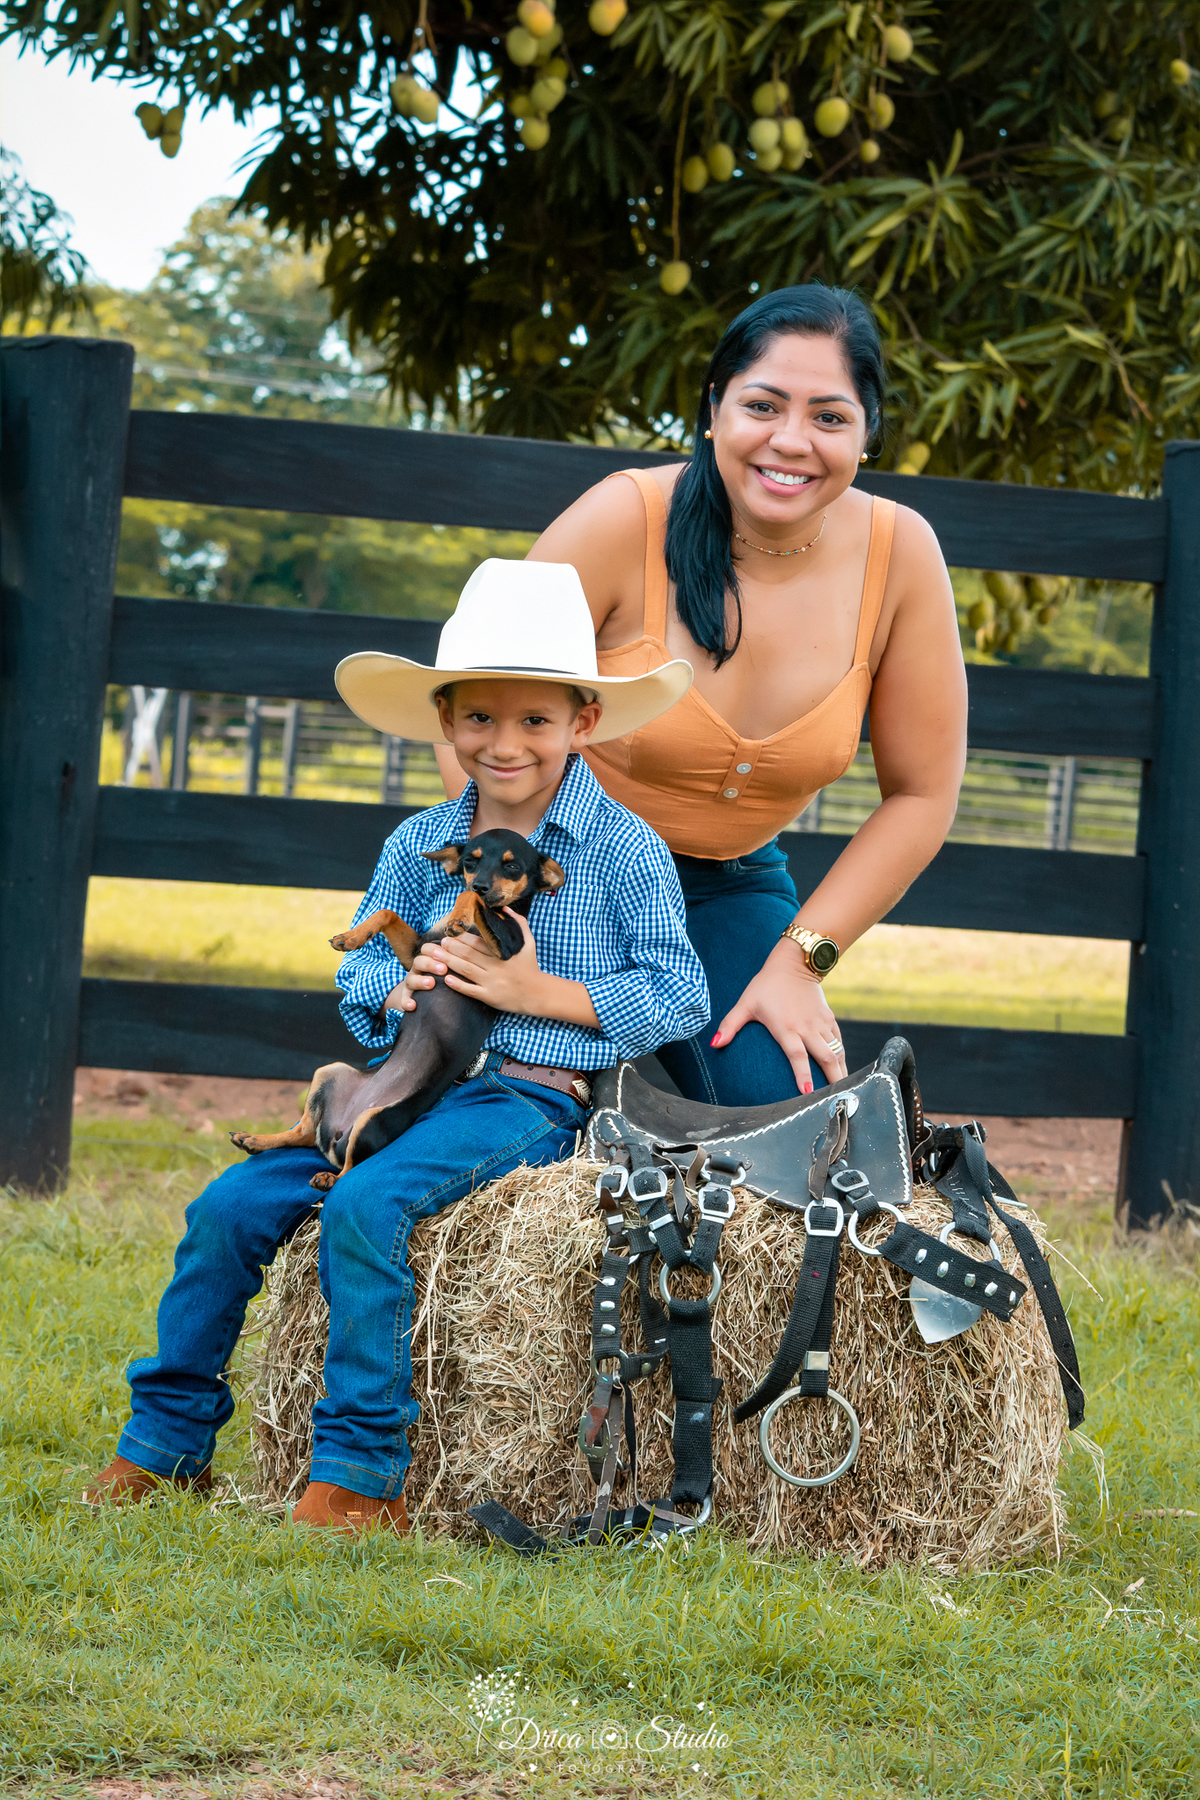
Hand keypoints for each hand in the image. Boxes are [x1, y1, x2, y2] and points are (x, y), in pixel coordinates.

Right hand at [383, 942, 462, 1013]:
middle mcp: (417, 970)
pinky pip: (403, 1000)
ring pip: (410, 979)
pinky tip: (413, 1006)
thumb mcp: (443, 967)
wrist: (417, 995)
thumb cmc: (437, 978)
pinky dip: (406, 1002)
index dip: (435, 949)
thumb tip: (472, 949)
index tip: (447, 952)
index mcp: (427, 960)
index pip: (427, 949)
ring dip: (420, 981)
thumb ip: (453, 960)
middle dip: (431, 964)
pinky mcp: (406, 997)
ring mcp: (410, 983)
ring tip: (431, 984)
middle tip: (444, 969)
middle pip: (419, 961)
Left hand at [437, 912, 545, 1013]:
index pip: (479, 942)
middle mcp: (496, 966)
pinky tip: (446, 979)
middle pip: (469, 954)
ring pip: (466, 970)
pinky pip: (471, 990)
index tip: (451, 933)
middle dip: (452, 947)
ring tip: (435, 956)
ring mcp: (492, 982)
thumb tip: (504, 909)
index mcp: (503, 952)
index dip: (463, 937)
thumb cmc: (531, 967)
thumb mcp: (529, 942)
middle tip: (438, 943)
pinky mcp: (490, 996)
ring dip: (449, 962)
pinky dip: (458, 985)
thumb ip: (518, 923)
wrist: (538, 993)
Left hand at [712, 938, 847, 1092]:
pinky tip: (842, 1070)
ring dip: (841, 1071)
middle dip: (833, 1080)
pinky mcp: (829, 1018)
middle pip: (825, 1058)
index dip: (803, 1074)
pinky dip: (842, 1056)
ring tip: (844, 1091)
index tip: (809, 1093)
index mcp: (786, 1027)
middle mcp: (807, 1027)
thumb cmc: (766, 985)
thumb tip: (714, 1044)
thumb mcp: (745, 1004)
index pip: (797, 1055)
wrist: (794, 963)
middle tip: (837, 1099)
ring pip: (836, 1052)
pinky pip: (839, 1041)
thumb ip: (730, 1025)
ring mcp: (820, 1023)